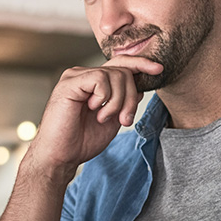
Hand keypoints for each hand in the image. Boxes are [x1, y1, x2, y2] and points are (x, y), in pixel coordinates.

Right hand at [26, 57, 162, 174]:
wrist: (61, 156)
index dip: (141, 64)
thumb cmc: (81, 141)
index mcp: (93, 83)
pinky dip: (104, 98)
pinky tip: (94, 110)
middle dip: (131, 96)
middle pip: (123, 70)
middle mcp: (84, 75)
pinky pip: (100, 79)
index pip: (121, 65)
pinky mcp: (70, 82)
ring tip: (104, 118)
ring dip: (118, 101)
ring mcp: (76, 76)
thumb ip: (125, 102)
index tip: (158, 70)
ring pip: (115, 75)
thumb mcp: (113, 119)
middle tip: (125, 119)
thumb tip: (141, 86)